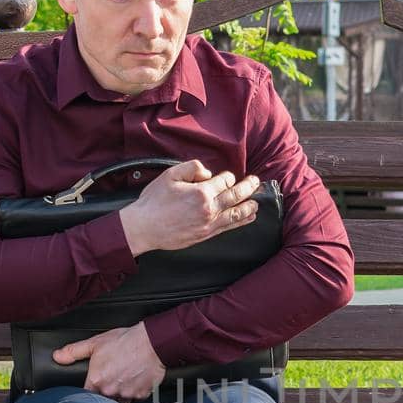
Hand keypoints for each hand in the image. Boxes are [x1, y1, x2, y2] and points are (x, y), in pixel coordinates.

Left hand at [52, 322, 166, 401]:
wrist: (152, 342)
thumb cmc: (125, 341)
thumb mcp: (95, 343)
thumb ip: (74, 352)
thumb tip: (58, 356)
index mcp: (96, 381)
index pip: (86, 394)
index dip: (90, 388)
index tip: (95, 381)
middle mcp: (110, 391)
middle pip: (104, 398)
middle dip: (106, 389)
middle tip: (113, 374)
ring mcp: (126, 394)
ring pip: (120, 399)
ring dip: (120, 391)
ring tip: (125, 375)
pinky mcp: (141, 395)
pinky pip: (135, 397)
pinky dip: (135, 390)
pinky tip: (136, 378)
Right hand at [121, 159, 259, 255]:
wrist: (144, 227)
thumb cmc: (154, 201)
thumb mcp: (170, 175)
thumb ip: (192, 168)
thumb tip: (207, 173)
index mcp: (201, 192)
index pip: (224, 181)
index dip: (227, 177)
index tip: (227, 177)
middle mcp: (209, 208)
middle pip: (236, 196)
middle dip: (249, 187)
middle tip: (256, 182)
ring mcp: (209, 224)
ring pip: (236, 214)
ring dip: (249, 206)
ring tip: (257, 201)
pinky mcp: (206, 235)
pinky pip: (229, 227)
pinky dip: (241, 221)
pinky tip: (248, 217)